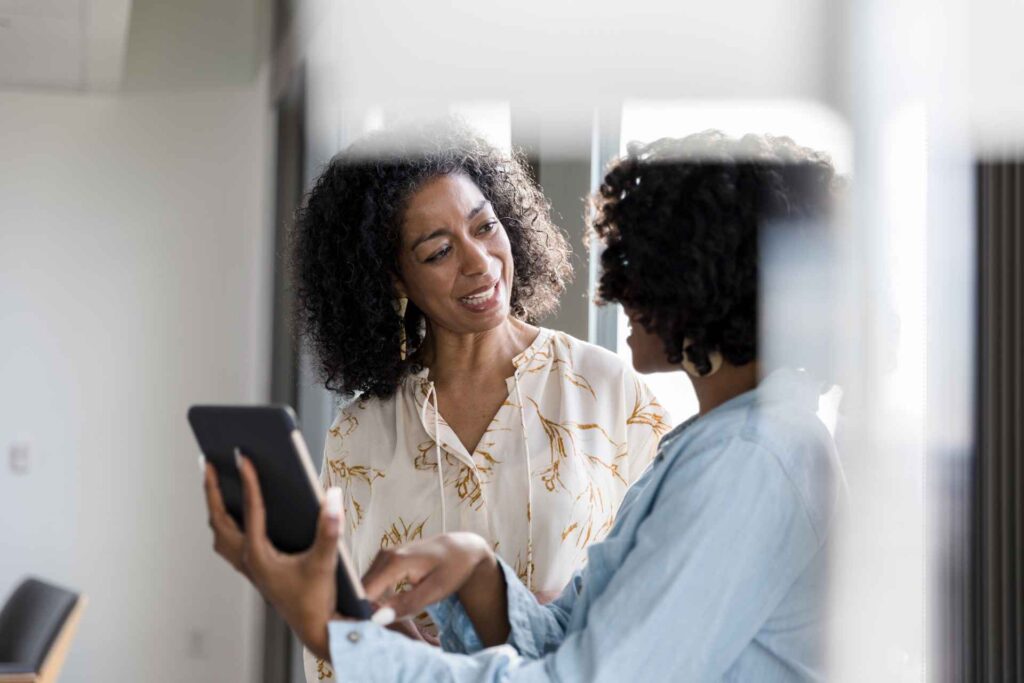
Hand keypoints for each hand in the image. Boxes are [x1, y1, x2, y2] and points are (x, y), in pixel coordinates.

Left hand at [203, 454, 342, 659]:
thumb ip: (330, 528)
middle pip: (219, 520)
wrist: (315, 628)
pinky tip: (235, 512)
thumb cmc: (318, 597)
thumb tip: (333, 494)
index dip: (247, 481)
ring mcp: (248, 567)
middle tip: (208, 462)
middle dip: (212, 490)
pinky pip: (229, 542)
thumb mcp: (326, 561)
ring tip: (214, 483)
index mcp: (258, 557)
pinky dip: (226, 523)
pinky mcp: (255, 570)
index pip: (250, 511)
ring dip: (215, 507)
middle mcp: (247, 561)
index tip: (242, 457)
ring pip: (220, 533)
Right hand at [361, 533, 508, 645]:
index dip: (365, 613)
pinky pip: (373, 583)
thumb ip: (406, 605)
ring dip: (373, 604)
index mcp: (394, 562)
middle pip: (362, 590)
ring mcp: (383, 555)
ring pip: (366, 587)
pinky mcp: (385, 559)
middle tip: (390, 623)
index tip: (375, 629)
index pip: (364, 593)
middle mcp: (384, 555)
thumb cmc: (452, 569)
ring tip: (394, 613)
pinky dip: (378, 596)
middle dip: (370, 610)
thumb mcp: (435, 591)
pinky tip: (393, 604)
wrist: (460, 549)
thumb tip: (377, 618)